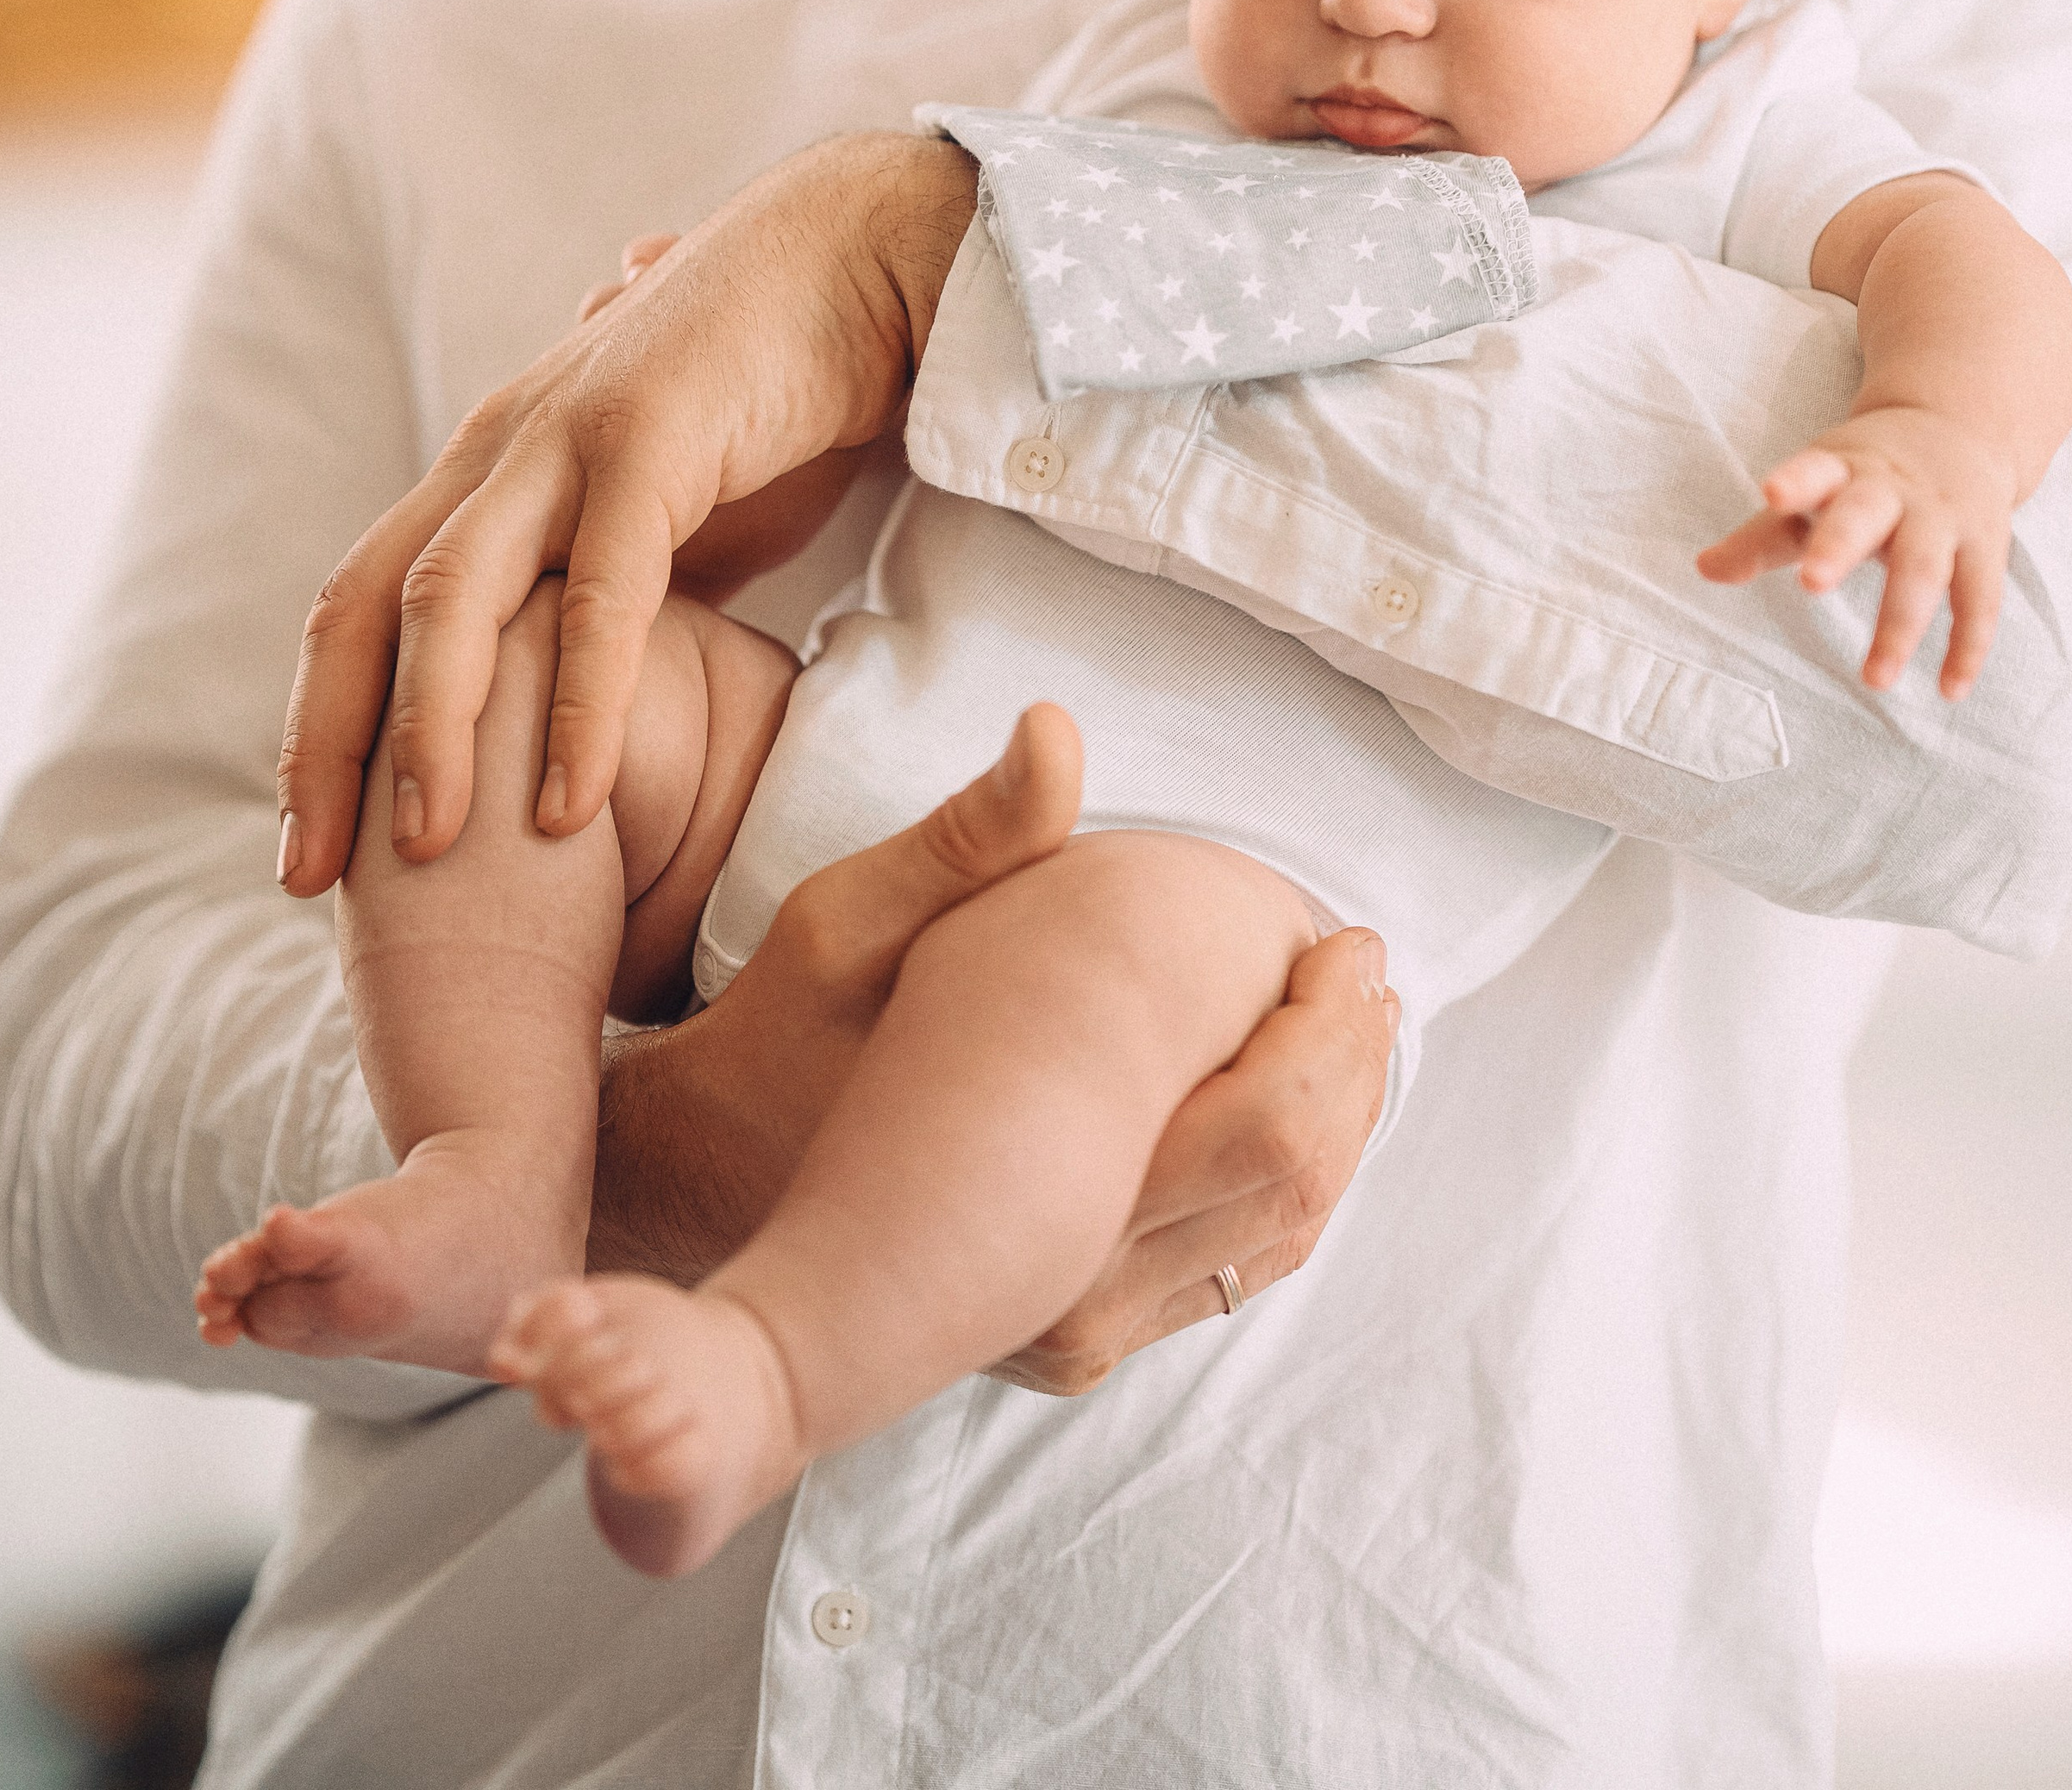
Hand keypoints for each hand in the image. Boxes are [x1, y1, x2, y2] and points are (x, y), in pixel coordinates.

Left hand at [276, 132, 978, 896]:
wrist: (858, 260)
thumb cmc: (767, 392)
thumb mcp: (658, 508)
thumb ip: (603, 576)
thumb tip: (578, 660)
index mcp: (492, 467)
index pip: (362, 605)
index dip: (324, 726)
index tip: (313, 847)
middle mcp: (502, 449)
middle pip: (366, 607)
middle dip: (329, 748)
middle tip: (316, 880)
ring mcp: (569, 441)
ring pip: (452, 599)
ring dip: (430, 733)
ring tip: (430, 850)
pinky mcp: (653, 445)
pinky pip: (600, 597)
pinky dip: (576, 706)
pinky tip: (570, 801)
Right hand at [584, 713, 1401, 1379]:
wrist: (701, 1184)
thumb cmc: (779, 1035)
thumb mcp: (851, 920)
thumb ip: (969, 840)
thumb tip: (1054, 733)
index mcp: (1039, 1175)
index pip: (1265, 1129)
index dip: (1334, 1033)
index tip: (1353, 946)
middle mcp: (1072, 1280)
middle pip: (1291, 1194)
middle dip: (1355, 1078)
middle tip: (1370, 980)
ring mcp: (1074, 1325)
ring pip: (1266, 1248)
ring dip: (1332, 1138)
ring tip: (1352, 1033)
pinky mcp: (1067, 1339)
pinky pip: (1215, 1278)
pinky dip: (1276, 1197)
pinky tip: (1286, 1115)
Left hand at [1697, 404, 2017, 695]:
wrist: (1959, 426)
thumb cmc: (1865, 474)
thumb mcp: (1815, 488)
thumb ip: (1762, 534)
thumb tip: (1704, 570)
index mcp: (1844, 469)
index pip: (1816, 470)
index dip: (1797, 481)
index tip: (1771, 493)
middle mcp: (1895, 489)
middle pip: (1868, 515)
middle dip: (1840, 546)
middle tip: (1811, 582)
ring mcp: (1943, 517)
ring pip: (1924, 569)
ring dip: (1900, 625)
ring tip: (1873, 680)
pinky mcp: (1984, 547)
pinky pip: (1979, 601)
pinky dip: (1967, 647)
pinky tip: (1948, 690)